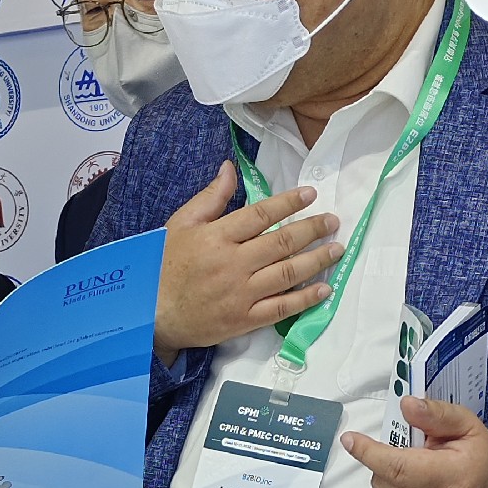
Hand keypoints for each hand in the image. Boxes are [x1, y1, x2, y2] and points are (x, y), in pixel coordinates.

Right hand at [154, 161, 343, 361]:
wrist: (150, 314)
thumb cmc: (164, 265)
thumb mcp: (180, 224)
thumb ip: (210, 197)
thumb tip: (229, 168)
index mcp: (217, 236)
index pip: (260, 214)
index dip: (288, 203)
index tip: (310, 195)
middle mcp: (233, 263)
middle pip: (282, 242)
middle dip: (312, 229)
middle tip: (333, 221)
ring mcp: (241, 294)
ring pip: (288, 273)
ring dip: (317, 260)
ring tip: (337, 249)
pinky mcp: (245, 319)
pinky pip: (281, 308)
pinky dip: (305, 298)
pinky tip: (324, 289)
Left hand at [342, 396, 487, 487]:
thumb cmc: (480, 463)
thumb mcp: (468, 427)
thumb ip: (436, 414)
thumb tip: (406, 405)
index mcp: (453, 477)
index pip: (397, 467)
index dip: (368, 453)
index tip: (350, 440)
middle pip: (384, 486)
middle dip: (383, 469)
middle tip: (405, 463)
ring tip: (408, 485)